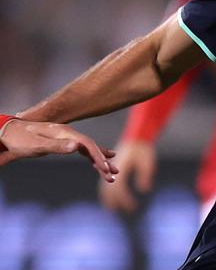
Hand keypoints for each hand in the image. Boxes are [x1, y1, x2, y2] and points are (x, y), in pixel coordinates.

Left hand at [0, 119, 117, 182]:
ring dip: (101, 161)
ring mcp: (69, 138)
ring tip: (112, 173)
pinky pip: (84, 151)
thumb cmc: (21, 139)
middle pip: (92, 147)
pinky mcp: (65, 143)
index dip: (98, 156)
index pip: (87, 144)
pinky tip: (100, 162)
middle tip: (114, 175)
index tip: (105, 169)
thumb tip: (77, 147)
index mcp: (65, 133)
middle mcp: (70, 134)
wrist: (10, 132)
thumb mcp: (36, 145)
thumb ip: (57, 146)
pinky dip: (94, 158)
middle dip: (104, 161)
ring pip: (90, 150)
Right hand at [98, 140, 156, 212]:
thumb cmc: (143, 150)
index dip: (125, 199)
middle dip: (114, 202)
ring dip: (108, 198)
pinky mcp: (111, 168)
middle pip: (109, 189)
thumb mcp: (147, 162)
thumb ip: (146, 175)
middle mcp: (112, 168)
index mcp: (121, 167)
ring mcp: (110, 168)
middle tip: (119, 212)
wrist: (137, 137)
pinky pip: (106, 182)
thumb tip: (145, 190)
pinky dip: (107, 192)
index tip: (133, 207)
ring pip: (105, 186)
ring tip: (112, 209)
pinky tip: (111, 198)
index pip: (120, 188)